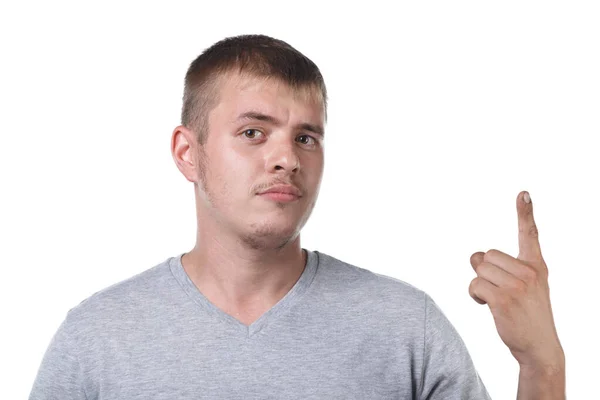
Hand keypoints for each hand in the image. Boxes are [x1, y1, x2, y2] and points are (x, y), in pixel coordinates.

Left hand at [468, 191, 563, 368]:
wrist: (539, 347)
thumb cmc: (528, 315)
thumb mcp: (527, 288)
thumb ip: (504, 268)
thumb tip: (475, 256)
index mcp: (537, 266)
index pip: (530, 234)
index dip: (525, 213)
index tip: (523, 193)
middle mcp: (529, 272)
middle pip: (486, 255)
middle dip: (485, 271)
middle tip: (499, 290)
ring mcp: (517, 285)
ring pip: (478, 269)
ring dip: (479, 285)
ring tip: (495, 300)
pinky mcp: (503, 299)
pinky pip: (474, 285)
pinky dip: (475, 295)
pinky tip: (487, 306)